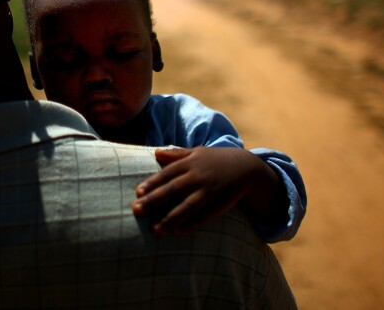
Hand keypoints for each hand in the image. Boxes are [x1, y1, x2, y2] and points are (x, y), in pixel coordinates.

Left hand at [132, 147, 283, 235]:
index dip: (152, 184)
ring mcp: (209, 191)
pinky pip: (203, 216)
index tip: (138, 193)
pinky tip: (177, 232)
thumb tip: (156, 152)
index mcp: (191, 163)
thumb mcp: (198, 152)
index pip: (167, 174)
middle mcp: (198, 176)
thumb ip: (177, 154)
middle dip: (154, 201)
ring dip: (170, 219)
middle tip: (136, 211)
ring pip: (186, 207)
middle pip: (172, 190)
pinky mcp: (219, 204)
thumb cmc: (217, 159)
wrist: (247, 168)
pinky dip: (190, 224)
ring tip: (155, 230)